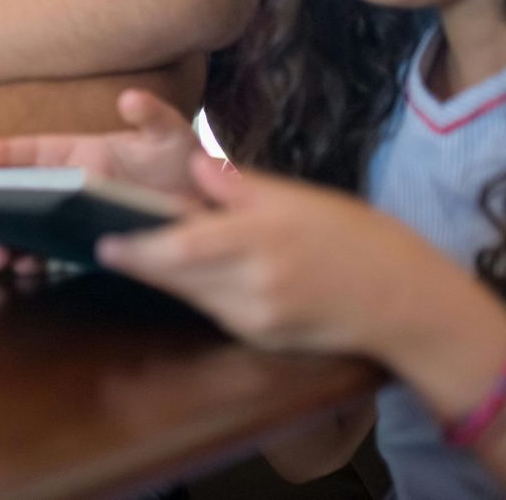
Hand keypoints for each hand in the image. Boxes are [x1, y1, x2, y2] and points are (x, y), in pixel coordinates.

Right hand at [0, 89, 201, 272]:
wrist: (209, 207)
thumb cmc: (183, 162)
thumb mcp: (170, 134)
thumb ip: (151, 115)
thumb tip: (132, 99)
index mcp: (80, 153)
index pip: (32, 151)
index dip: (2, 153)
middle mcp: (71, 183)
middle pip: (19, 194)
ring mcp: (77, 215)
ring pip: (30, 226)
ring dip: (5, 240)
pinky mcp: (89, 242)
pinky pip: (52, 251)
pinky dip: (34, 261)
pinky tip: (23, 268)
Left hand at [96, 154, 471, 357]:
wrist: (403, 301)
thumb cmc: (353, 237)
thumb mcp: (299, 198)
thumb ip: (239, 186)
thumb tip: (194, 166)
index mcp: (262, 240)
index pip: (182, 250)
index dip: (138, 250)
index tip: (102, 240)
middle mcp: (255, 286)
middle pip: (178, 278)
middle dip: (141, 263)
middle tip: (107, 242)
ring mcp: (259, 319)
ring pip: (193, 296)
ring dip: (167, 277)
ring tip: (138, 251)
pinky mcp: (263, 339)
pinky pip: (216, 311)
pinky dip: (199, 292)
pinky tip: (193, 274)